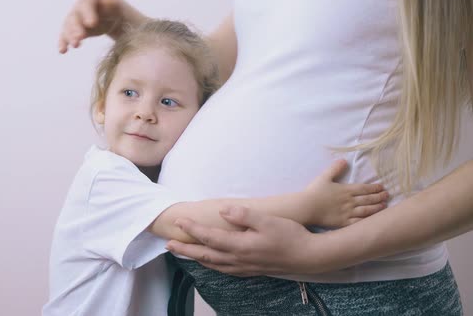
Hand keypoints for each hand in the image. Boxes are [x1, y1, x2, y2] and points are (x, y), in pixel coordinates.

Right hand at [58, 0, 147, 52]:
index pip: (86, 4)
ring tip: (75, 45)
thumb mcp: (117, 7)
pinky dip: (63, 42)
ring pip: (69, 26)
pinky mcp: (73, 30)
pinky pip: (66, 35)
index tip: (92, 24)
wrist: (113, 18)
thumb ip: (112, 4)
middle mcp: (80, 6)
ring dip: (69, 36)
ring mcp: (75, 18)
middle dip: (76, 27)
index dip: (88, 13)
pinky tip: (62, 51)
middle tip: (80, 38)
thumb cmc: (116, 11)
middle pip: (75, 16)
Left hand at [166, 206, 330, 276]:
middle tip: (168, 244)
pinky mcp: (252, 270)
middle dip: (186, 249)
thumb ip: (244, 215)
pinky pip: (225, 270)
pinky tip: (212, 263)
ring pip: (214, 265)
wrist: (310, 257)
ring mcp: (245, 267)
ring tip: (184, 253)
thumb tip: (223, 210)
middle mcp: (239, 259)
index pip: (210, 237)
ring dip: (196, 258)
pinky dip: (212, 266)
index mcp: (240, 245)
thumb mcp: (268, 220)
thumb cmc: (290, 235)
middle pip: (206, 255)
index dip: (192, 229)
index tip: (179, 221)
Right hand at [304, 159, 387, 226]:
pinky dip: (367, 221)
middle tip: (387, 195)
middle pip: (368, 199)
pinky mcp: (343, 223)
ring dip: (376, 208)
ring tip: (384, 206)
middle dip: (379, 197)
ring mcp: (348, 213)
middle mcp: (350, 201)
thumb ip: (335, 168)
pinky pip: (358, 222)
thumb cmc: (314, 192)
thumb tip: (344, 160)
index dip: (374, 187)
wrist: (307, 207)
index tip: (382, 187)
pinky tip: (373, 221)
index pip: (364, 188)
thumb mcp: (324, 177)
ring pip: (366, 210)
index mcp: (346, 190)